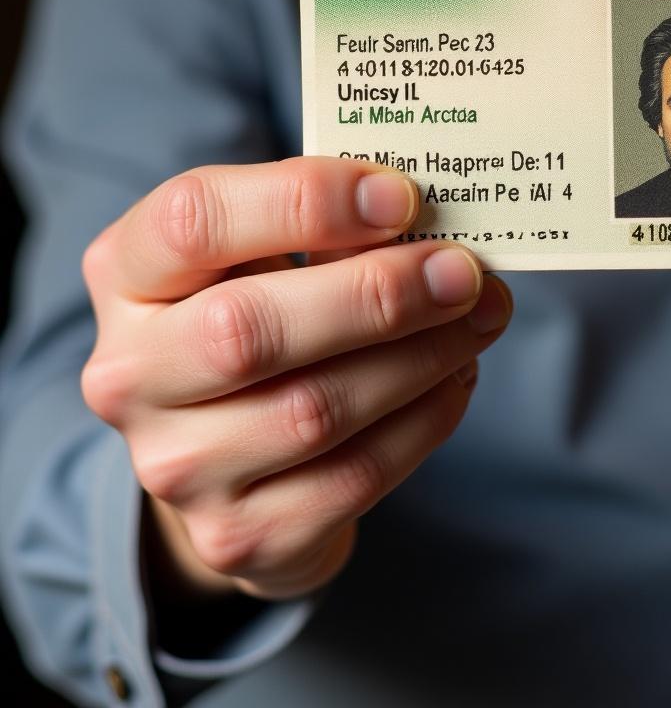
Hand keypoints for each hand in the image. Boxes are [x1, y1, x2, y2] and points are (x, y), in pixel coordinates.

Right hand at [80, 157, 510, 600]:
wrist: (226, 453)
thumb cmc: (256, 316)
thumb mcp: (259, 254)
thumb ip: (322, 228)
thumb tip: (430, 221)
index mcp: (129, 274)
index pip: (194, 220)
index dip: (304, 201)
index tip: (401, 196)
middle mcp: (130, 376)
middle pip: (248, 331)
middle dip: (377, 296)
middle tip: (462, 272)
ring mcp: (176, 468)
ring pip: (314, 411)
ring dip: (421, 358)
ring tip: (481, 318)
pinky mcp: (238, 533)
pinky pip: (352, 477)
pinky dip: (424, 420)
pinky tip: (456, 378)